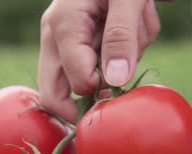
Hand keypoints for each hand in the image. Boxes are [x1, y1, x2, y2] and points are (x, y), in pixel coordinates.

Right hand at [38, 0, 160, 122]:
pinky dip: (125, 49)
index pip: (77, 83)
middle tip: (123, 77)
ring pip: (86, 79)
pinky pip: (100, 62)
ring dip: (122, 58)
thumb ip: (121, 37)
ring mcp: (63, 40)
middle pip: (56, 95)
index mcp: (63, 25)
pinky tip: (134, 21)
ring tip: (137, 22)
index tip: (127, 74)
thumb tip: (114, 82)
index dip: (105, 87)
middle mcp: (54, 36)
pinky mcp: (79, 40)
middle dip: (96, 90)